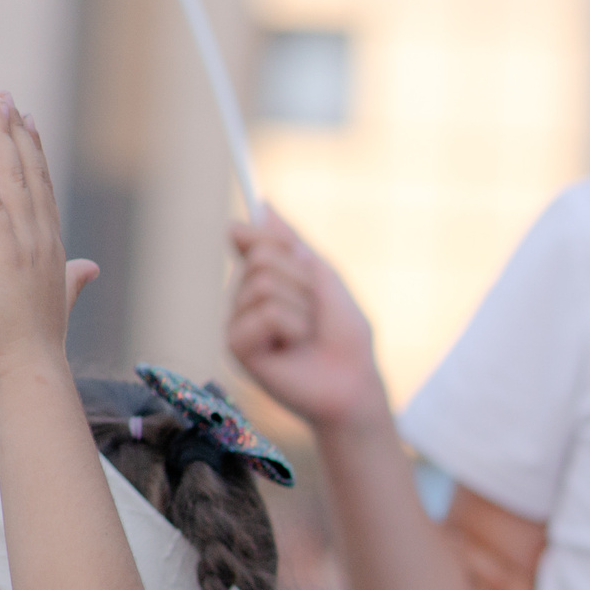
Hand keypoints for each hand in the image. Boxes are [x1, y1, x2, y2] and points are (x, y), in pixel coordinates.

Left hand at [0, 95, 95, 392]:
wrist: (32, 372)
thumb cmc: (38, 345)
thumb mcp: (57, 304)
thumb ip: (73, 281)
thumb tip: (90, 267)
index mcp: (54, 251)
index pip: (43, 191)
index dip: (35, 154)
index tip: (27, 123)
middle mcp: (44, 242)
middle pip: (31, 175)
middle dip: (18, 134)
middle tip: (7, 97)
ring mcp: (26, 247)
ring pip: (13, 181)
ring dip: (1, 141)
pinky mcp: (2, 256)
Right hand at [226, 209, 387, 435]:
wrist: (353, 384)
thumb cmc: (346, 337)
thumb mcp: (327, 281)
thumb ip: (294, 245)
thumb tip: (263, 205)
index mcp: (266, 281)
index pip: (251, 239)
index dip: (264, 235)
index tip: (279, 241)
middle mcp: (246, 298)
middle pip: (262, 256)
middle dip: (301, 281)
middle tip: (315, 311)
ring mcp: (238, 322)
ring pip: (263, 284)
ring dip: (301, 308)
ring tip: (307, 334)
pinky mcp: (236, 346)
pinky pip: (264, 314)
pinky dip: (291, 327)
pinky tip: (293, 348)